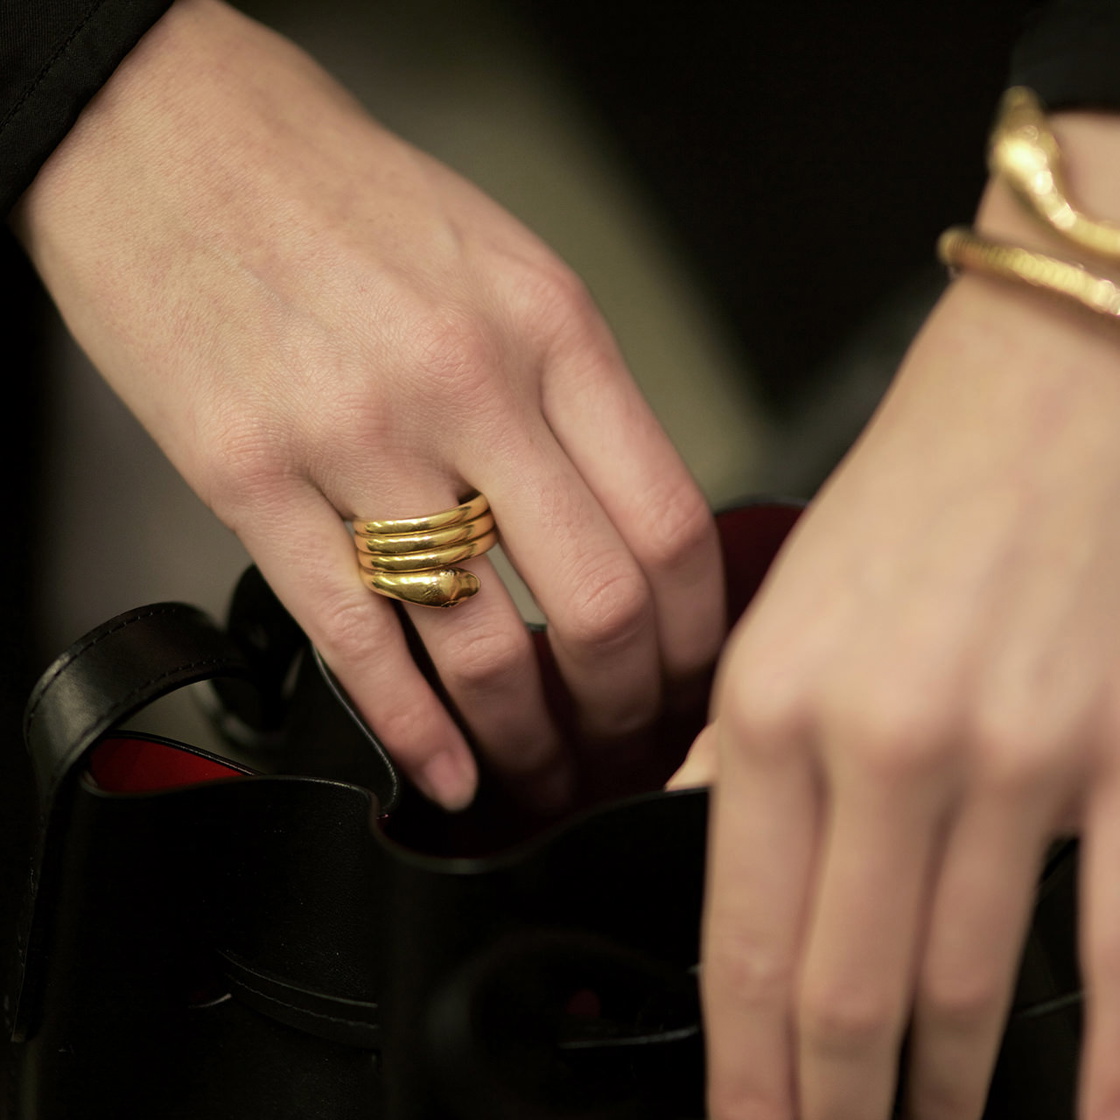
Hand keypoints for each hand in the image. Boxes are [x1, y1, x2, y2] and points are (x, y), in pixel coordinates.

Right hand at [12, 0, 723, 811]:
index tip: (693, 677)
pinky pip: (354, 641)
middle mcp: (465, 383)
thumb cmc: (343, 198)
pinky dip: (411, 731)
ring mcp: (353, 437)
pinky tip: (445, 769)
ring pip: (481, 645)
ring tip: (540, 771)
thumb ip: (573, 399)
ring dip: (527, 736)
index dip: (697, 632)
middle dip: (628, 707)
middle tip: (628, 745)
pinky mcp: (249, 480)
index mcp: (550, 326)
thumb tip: (621, 531)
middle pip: (598, 603)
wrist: (167, 135)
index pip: (671, 520)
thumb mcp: (503, 267)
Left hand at [680, 112, 1119, 1119]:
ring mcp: (1014, 758)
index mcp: (774, 710)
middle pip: (849, 995)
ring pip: (963, 989)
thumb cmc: (902, 506)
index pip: (744, 943)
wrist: (1037, 397)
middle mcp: (883, 746)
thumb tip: (708, 859)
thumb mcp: (772, 622)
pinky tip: (1082, 1116)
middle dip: (832, 1106)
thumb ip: (737, 758)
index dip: (745, 1070)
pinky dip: (1101, 1060)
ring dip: (940, 1090)